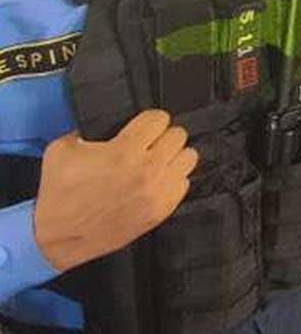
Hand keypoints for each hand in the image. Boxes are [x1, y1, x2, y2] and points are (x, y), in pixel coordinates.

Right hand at [34, 110, 197, 272]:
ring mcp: (156, 192)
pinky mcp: (160, 211)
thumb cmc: (59, 196)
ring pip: (188, 158)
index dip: (150, 120)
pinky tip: (157, 181)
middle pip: (178, 136)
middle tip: (150, 143)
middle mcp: (146, 171)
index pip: (159, 119)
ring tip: (158, 160)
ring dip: (174, 157)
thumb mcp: (61, 149)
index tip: (144, 126)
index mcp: (124, 152)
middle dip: (163, 136)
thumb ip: (86, 129)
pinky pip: (184, 184)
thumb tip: (101, 124)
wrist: (57, 236)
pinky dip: (173, 180)